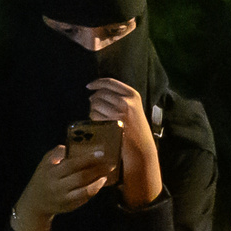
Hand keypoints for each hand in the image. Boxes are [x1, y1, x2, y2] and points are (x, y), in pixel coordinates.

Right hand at [9, 144, 112, 230]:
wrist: (35, 203)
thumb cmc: (44, 178)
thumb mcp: (45, 163)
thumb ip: (57, 153)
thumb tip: (74, 145)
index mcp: (51, 172)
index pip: (72, 164)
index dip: (87, 158)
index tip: (101, 152)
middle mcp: (57, 186)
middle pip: (81, 177)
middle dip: (97, 170)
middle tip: (110, 164)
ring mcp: (64, 198)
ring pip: (85, 190)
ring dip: (98, 182)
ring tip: (106, 174)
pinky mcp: (70, 206)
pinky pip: (85, 198)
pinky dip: (94, 190)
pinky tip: (100, 183)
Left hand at [87, 78, 162, 206]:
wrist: (141, 147)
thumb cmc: (136, 128)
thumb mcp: (134, 108)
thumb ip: (120, 97)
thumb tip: (98, 91)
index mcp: (133, 94)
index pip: (110, 82)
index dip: (97, 83)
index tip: (89, 86)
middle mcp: (127, 101)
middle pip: (101, 93)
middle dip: (94, 99)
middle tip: (93, 105)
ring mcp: (119, 112)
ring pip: (95, 103)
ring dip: (93, 109)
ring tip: (99, 116)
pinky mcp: (111, 122)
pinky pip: (94, 115)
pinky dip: (93, 118)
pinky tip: (100, 123)